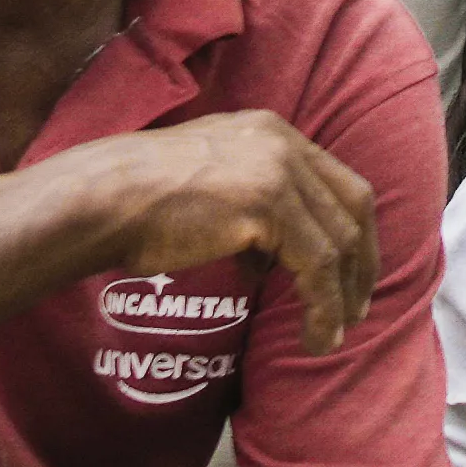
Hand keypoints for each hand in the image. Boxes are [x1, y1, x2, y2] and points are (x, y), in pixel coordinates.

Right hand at [82, 113, 384, 351]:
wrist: (105, 200)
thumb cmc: (141, 201)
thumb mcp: (211, 183)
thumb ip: (251, 205)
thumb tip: (270, 258)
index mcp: (271, 130)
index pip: (339, 182)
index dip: (354, 232)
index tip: (352, 273)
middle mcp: (282, 143)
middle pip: (353, 206)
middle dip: (361, 263)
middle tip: (357, 308)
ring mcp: (277, 172)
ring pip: (337, 243)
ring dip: (340, 296)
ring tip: (332, 335)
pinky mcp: (266, 208)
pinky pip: (316, 267)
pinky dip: (323, 307)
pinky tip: (317, 336)